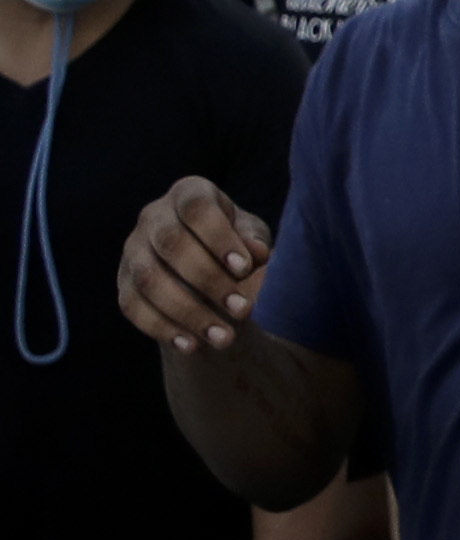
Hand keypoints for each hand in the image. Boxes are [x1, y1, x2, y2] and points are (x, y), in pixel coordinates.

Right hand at [118, 177, 273, 352]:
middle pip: (171, 244)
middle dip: (208, 280)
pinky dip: (162, 328)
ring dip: (187, 312)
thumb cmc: (238, 248)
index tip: (245, 268)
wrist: (211, 277)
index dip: (219, 237)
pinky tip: (192, 345)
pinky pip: (132, 306)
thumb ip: (254, 242)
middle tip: (243, 309)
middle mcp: (153, 216)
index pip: (196, 208)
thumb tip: (255, 252)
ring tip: (223, 338)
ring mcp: (132, 249)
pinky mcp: (122, 283)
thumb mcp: (253, 240)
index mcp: (189, 194)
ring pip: (149, 279)